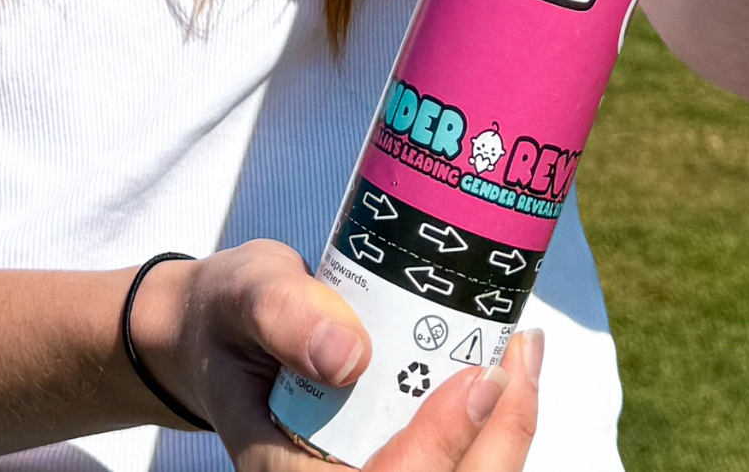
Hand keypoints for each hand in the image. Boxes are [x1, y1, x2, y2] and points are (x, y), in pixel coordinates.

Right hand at [131, 241, 541, 471]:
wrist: (223, 333)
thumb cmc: (232, 315)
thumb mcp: (243, 293)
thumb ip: (282, 314)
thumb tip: (347, 355)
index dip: (439, 446)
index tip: (480, 378)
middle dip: (497, 440)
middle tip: (522, 355)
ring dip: (506, 433)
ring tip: (525, 353)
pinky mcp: (400, 463)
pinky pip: (462, 466)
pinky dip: (497, 426)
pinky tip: (510, 368)